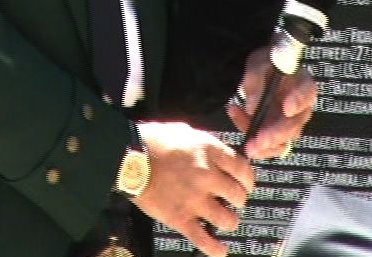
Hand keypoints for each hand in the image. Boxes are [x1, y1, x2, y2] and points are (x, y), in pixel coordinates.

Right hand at [135, 121, 254, 256]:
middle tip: (234, 201)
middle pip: (238, 195)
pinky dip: (215, 248)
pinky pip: (204, 239)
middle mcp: (206, 175)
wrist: (128, 156)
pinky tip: (221, 250)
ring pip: (227, 219)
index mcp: (208, 151)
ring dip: (230, 221)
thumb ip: (205, 144)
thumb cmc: (153, 140)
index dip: (248, 179)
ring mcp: (194, 199)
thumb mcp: (185, 131)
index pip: (242, 169)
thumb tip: (218, 154)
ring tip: (226, 220)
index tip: (246, 183)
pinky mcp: (180, 217)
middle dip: (239, 200)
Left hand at [226, 44, 316, 159]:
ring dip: (265, 147)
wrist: (262, 69)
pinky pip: (269, 143)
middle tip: (259, 140)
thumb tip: (253, 108)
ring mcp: (289, 122)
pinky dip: (253, 139)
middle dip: (276, 135)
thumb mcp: (258, 62)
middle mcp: (300, 106)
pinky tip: (237, 118)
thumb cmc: (266, 62)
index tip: (287, 109)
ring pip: (283, 141)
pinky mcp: (277, 131)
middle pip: (294, 125)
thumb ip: (256, 79)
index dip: (299, 102)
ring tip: (247, 144)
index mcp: (301, 83)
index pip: (307, 92)